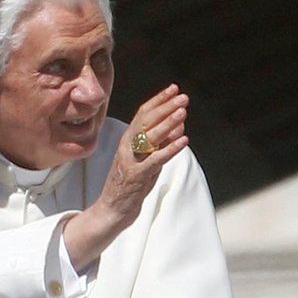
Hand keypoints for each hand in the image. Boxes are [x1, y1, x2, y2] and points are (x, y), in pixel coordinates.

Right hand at [63, 84, 189, 269]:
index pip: (143, 114)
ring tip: (183, 112)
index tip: (174, 88)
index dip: (158, 100)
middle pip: (146, 121)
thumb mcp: (146, 160)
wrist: (112, 209)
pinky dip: (170, 148)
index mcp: (127, 140)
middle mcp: (127, 147)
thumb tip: (180, 126)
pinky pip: (155, 159)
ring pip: (150, 137)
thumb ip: (160, 144)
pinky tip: (184, 140)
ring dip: (168, 123)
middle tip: (183, 96)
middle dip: (165, 107)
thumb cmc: (130, 185)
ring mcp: (131, 160)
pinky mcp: (137, 176)